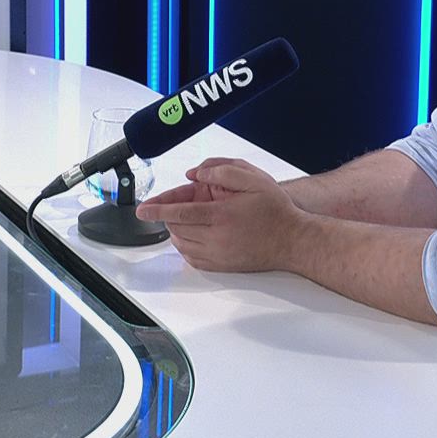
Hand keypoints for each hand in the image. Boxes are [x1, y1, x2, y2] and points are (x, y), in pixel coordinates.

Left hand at [136, 157, 306, 272]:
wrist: (294, 241)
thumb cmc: (276, 210)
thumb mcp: (252, 178)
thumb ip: (221, 171)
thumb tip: (195, 175)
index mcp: (221, 215)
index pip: (179, 212)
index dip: (157, 209)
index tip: (142, 209)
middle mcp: (217, 238)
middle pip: (177, 227)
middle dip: (170, 214)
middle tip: (177, 202)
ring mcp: (218, 255)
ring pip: (181, 243)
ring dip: (176, 229)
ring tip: (187, 216)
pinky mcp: (221, 266)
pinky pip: (192, 259)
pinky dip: (185, 246)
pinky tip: (193, 234)